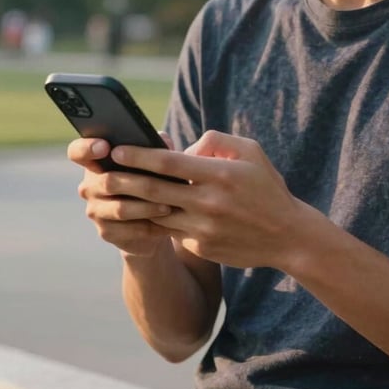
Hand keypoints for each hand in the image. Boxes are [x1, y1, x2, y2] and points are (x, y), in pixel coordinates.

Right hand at [67, 136, 174, 256]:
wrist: (153, 220)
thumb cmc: (153, 179)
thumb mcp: (154, 161)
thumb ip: (155, 146)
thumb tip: (162, 139)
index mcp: (95, 162)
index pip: (78, 151)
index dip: (87, 148)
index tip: (105, 146)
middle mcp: (89, 186)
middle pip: (107, 181)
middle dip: (138, 183)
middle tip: (161, 183)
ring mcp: (95, 210)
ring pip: (120, 208)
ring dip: (146, 207)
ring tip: (168, 206)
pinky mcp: (106, 232)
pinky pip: (126, 230)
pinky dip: (148, 226)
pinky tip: (165, 225)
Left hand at [109, 131, 310, 268]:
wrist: (286, 236)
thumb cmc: (266, 187)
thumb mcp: (250, 152)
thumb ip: (216, 141)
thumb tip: (184, 148)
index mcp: (219, 174)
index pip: (168, 163)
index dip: (139, 155)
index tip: (117, 150)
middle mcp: (208, 202)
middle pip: (154, 190)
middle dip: (123, 181)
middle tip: (101, 174)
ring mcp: (203, 228)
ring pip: (157, 214)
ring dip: (133, 204)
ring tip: (114, 194)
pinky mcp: (201, 247)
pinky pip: (172, 230)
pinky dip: (156, 221)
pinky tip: (141, 213)